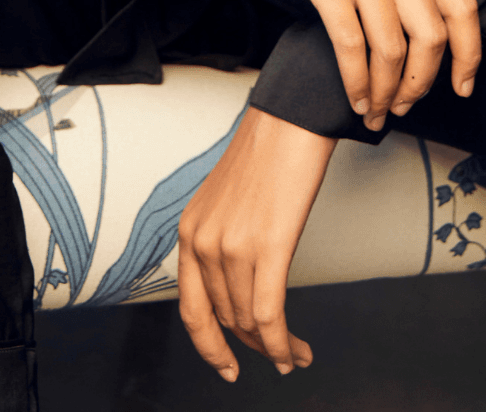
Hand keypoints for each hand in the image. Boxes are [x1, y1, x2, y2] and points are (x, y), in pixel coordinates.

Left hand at [178, 105, 332, 379]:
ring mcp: (233, 246)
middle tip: (277, 357)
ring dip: (274, 347)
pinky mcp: (268, 246)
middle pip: (226, 319)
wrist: (289, 120)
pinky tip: (295, 351)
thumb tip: (236, 287)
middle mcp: (203, 242)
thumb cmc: (265, 154)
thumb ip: (221, 241)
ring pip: (250, 321)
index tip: (225, 365)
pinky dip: (282, 342)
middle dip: (251, 347)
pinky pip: (269, 314)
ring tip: (294, 354)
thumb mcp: (224, 201)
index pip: (191, 310)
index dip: (208, 346)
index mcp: (190, 231)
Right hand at [218, 0, 480, 129]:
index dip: (469, 53)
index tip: (463, 87)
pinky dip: (356, 81)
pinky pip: (352, 44)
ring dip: (386, 91)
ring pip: (392, 47)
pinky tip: (353, 96)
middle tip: (405, 106)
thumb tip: (420, 24)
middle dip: (421, 83)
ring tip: (374, 111)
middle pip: (430, 35)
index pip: (461, 5)